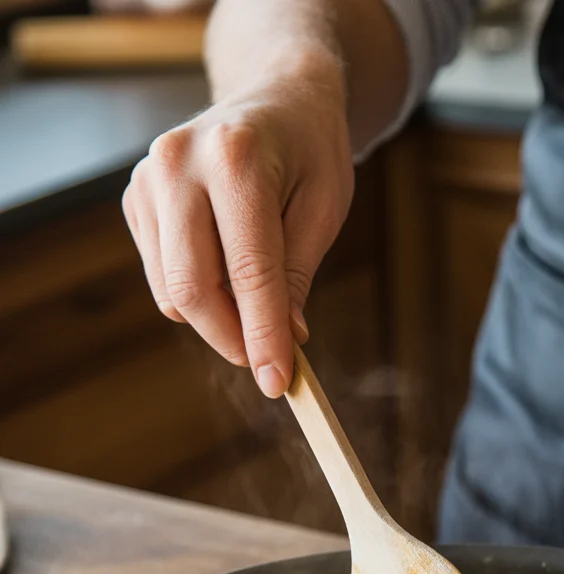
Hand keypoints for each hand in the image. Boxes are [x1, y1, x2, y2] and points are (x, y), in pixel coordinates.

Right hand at [122, 61, 353, 396]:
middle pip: (192, 287)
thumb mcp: (324, 209)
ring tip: (256, 305)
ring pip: (172, 291)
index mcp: (236, 158)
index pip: (248, 272)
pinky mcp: (135, 199)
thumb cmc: (309, 152)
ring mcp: (147, 179)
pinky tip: (226, 270)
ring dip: (216, 320)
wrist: (275, 95)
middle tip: (267, 361)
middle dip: (232, 339)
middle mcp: (178, 163)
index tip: (277, 384)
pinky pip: (162, 278)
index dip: (263, 337)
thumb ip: (295, 276)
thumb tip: (280, 345)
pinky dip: (196, 296)